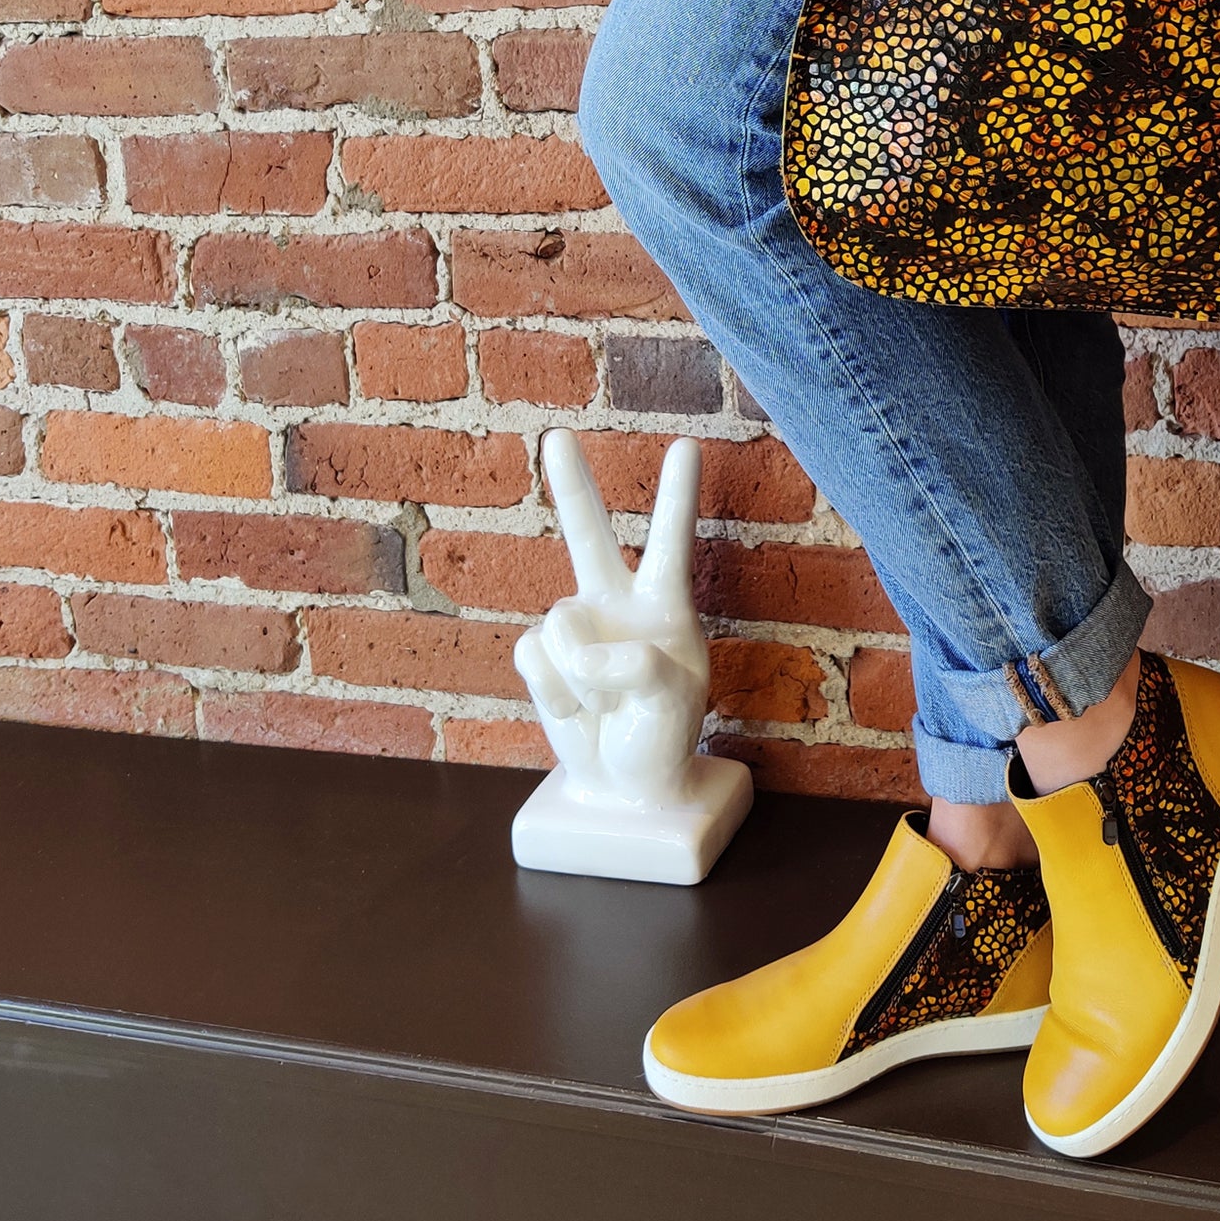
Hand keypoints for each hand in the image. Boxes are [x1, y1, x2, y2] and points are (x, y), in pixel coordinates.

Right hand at [514, 429, 709, 806]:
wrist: (624, 784)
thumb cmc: (664, 734)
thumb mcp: (676, 699)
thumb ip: (638, 665)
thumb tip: (581, 650)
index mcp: (664, 605)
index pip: (670, 542)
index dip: (676, 497)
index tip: (687, 446)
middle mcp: (616, 603)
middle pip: (588, 534)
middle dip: (571, 485)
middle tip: (558, 436)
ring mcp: (576, 628)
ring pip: (561, 623)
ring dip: (582, 675)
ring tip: (605, 706)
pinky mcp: (542, 657)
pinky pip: (532, 655)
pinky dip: (554, 691)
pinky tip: (574, 710)